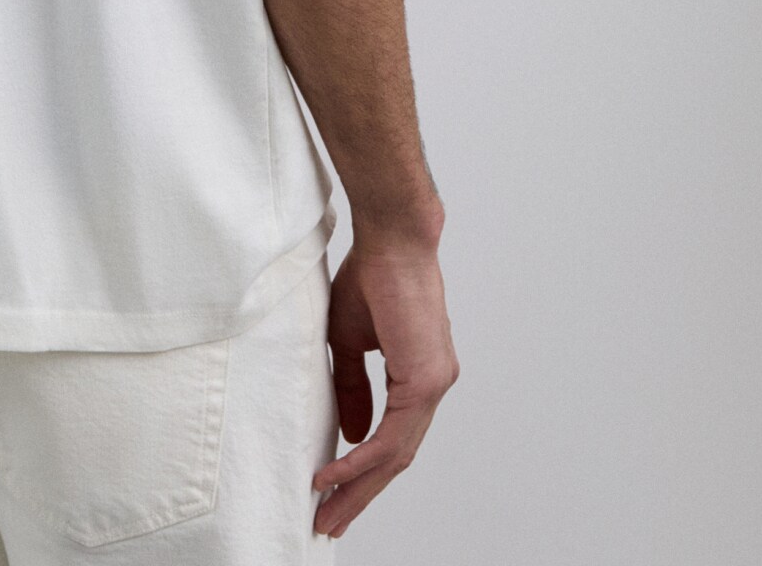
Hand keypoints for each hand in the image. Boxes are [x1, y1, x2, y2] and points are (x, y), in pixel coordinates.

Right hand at [312, 230, 459, 539]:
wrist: (391, 238)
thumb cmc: (371, 276)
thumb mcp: (350, 340)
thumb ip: (352, 387)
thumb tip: (351, 432)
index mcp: (420, 375)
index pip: (393, 437)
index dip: (364, 469)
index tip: (333, 493)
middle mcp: (434, 385)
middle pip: (396, 457)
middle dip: (360, 493)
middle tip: (330, 523)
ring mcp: (435, 384)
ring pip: (395, 454)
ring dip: (358, 486)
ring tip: (327, 511)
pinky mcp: (426, 380)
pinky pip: (391, 436)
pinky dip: (360, 460)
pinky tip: (333, 475)